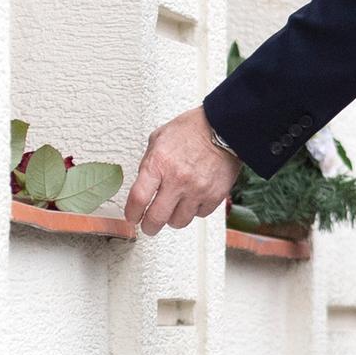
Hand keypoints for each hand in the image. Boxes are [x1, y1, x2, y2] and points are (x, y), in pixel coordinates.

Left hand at [123, 107, 244, 233]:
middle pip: (156, 218)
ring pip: (178, 221)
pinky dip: (195, 210)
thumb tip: (143, 184)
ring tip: (173, 210)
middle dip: (149, 227)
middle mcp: (177, 180)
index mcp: (159, 164)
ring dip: (173, 218)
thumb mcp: (159, 139)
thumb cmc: (191, 129)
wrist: (223, 127)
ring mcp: (197, 190)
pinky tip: (193, 199)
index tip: (132, 217)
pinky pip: (199, 214)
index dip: (132, 213)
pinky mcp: (215, 196)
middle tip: (148, 226)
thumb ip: (149, 163)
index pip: (138, 199)